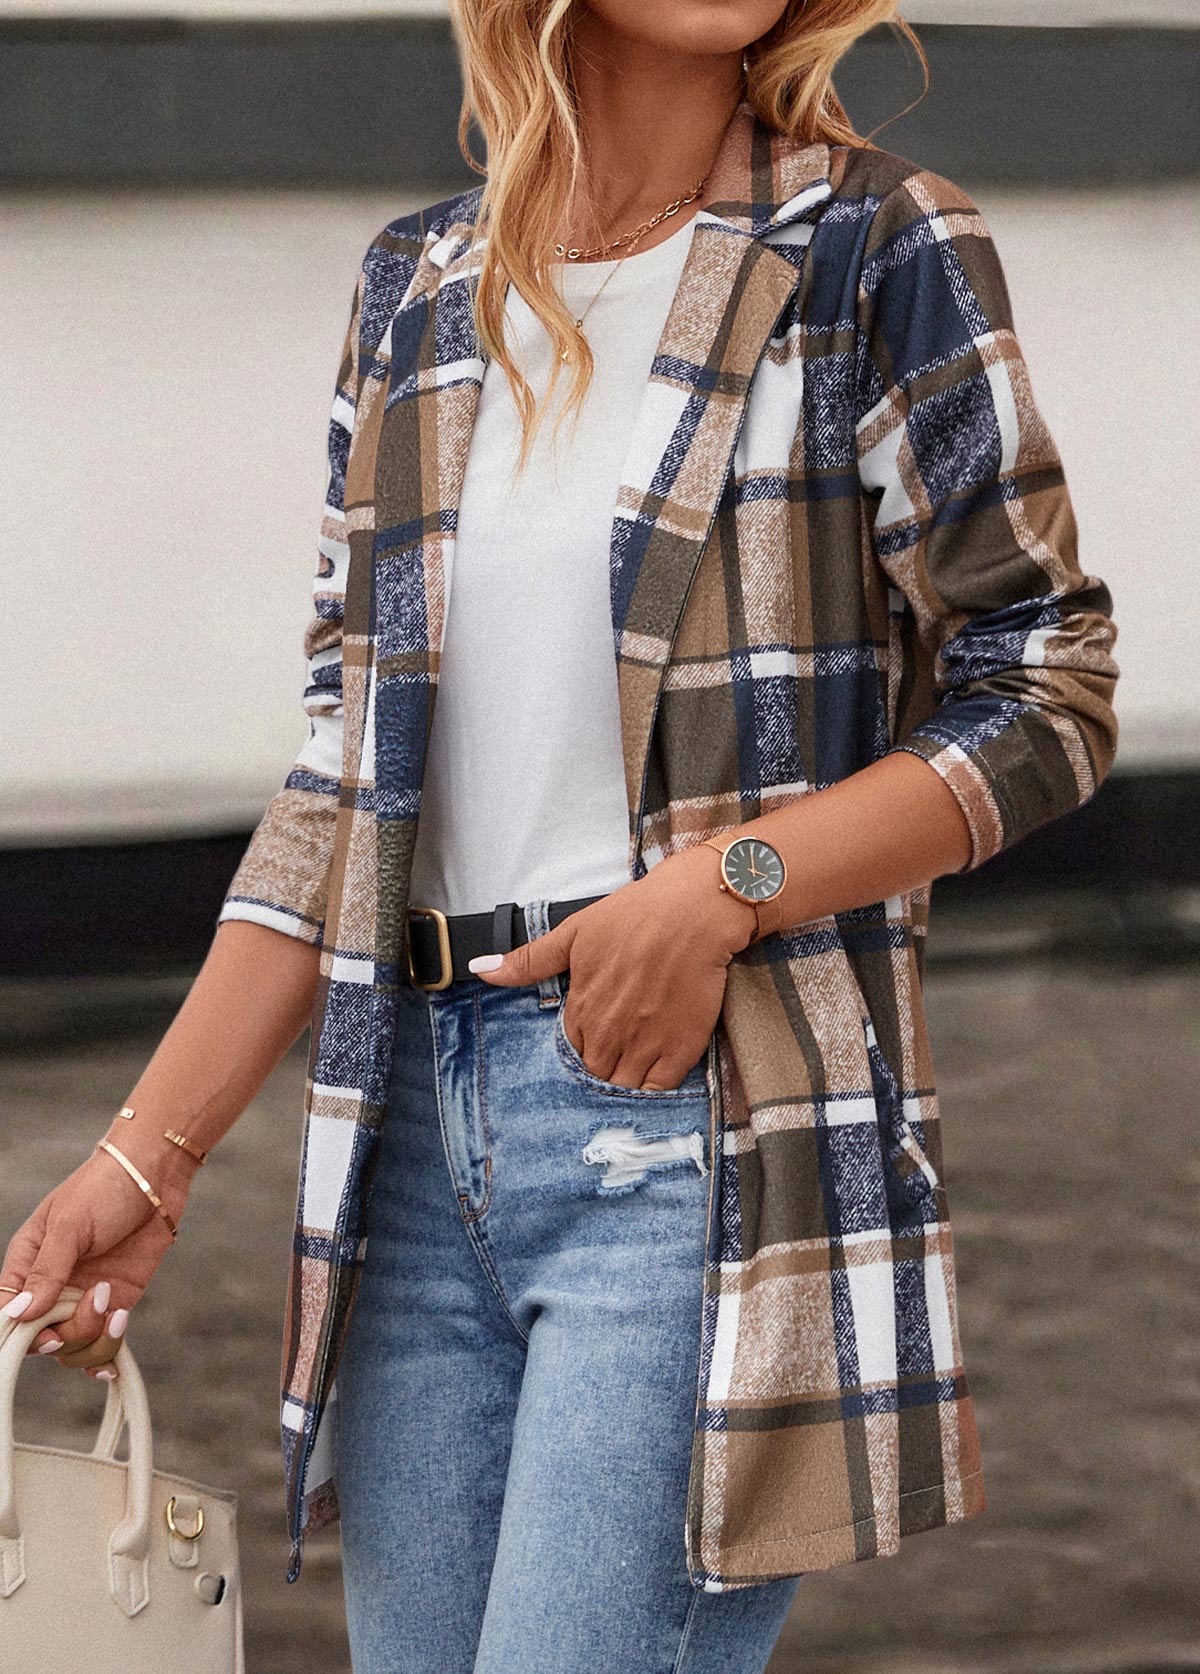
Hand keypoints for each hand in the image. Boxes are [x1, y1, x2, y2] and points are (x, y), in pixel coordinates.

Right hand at [0, 1135, 197, 1378]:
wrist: (156, 1174)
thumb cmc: (104, 1187)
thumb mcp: (69, 1224)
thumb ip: (47, 1270)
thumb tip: (19, 1314)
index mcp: (27, 1263)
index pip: (7, 1314)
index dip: (20, 1334)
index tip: (45, 1333)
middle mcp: (52, 1287)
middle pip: (41, 1338)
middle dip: (64, 1335)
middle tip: (92, 1305)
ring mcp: (83, 1297)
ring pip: (74, 1346)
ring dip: (92, 1338)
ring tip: (113, 1305)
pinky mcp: (116, 1301)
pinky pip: (103, 1341)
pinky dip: (109, 1349)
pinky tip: (119, 1330)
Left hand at [468, 845, 756, 1089]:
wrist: (695, 910)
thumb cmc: (635, 915)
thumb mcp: (575, 932)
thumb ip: (529, 961)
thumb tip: (479, 970)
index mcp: (581, 1007)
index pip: (572, 1049)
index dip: (585, 1044)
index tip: (598, 1034)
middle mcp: (609, 1031)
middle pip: (596, 1073)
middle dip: (603, 1065)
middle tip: (619, 1048)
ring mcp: (645, 1043)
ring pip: (623, 1087)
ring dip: (625, 1080)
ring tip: (636, 1061)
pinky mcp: (681, 1048)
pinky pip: (658, 1090)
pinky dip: (653, 1088)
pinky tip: (656, 1069)